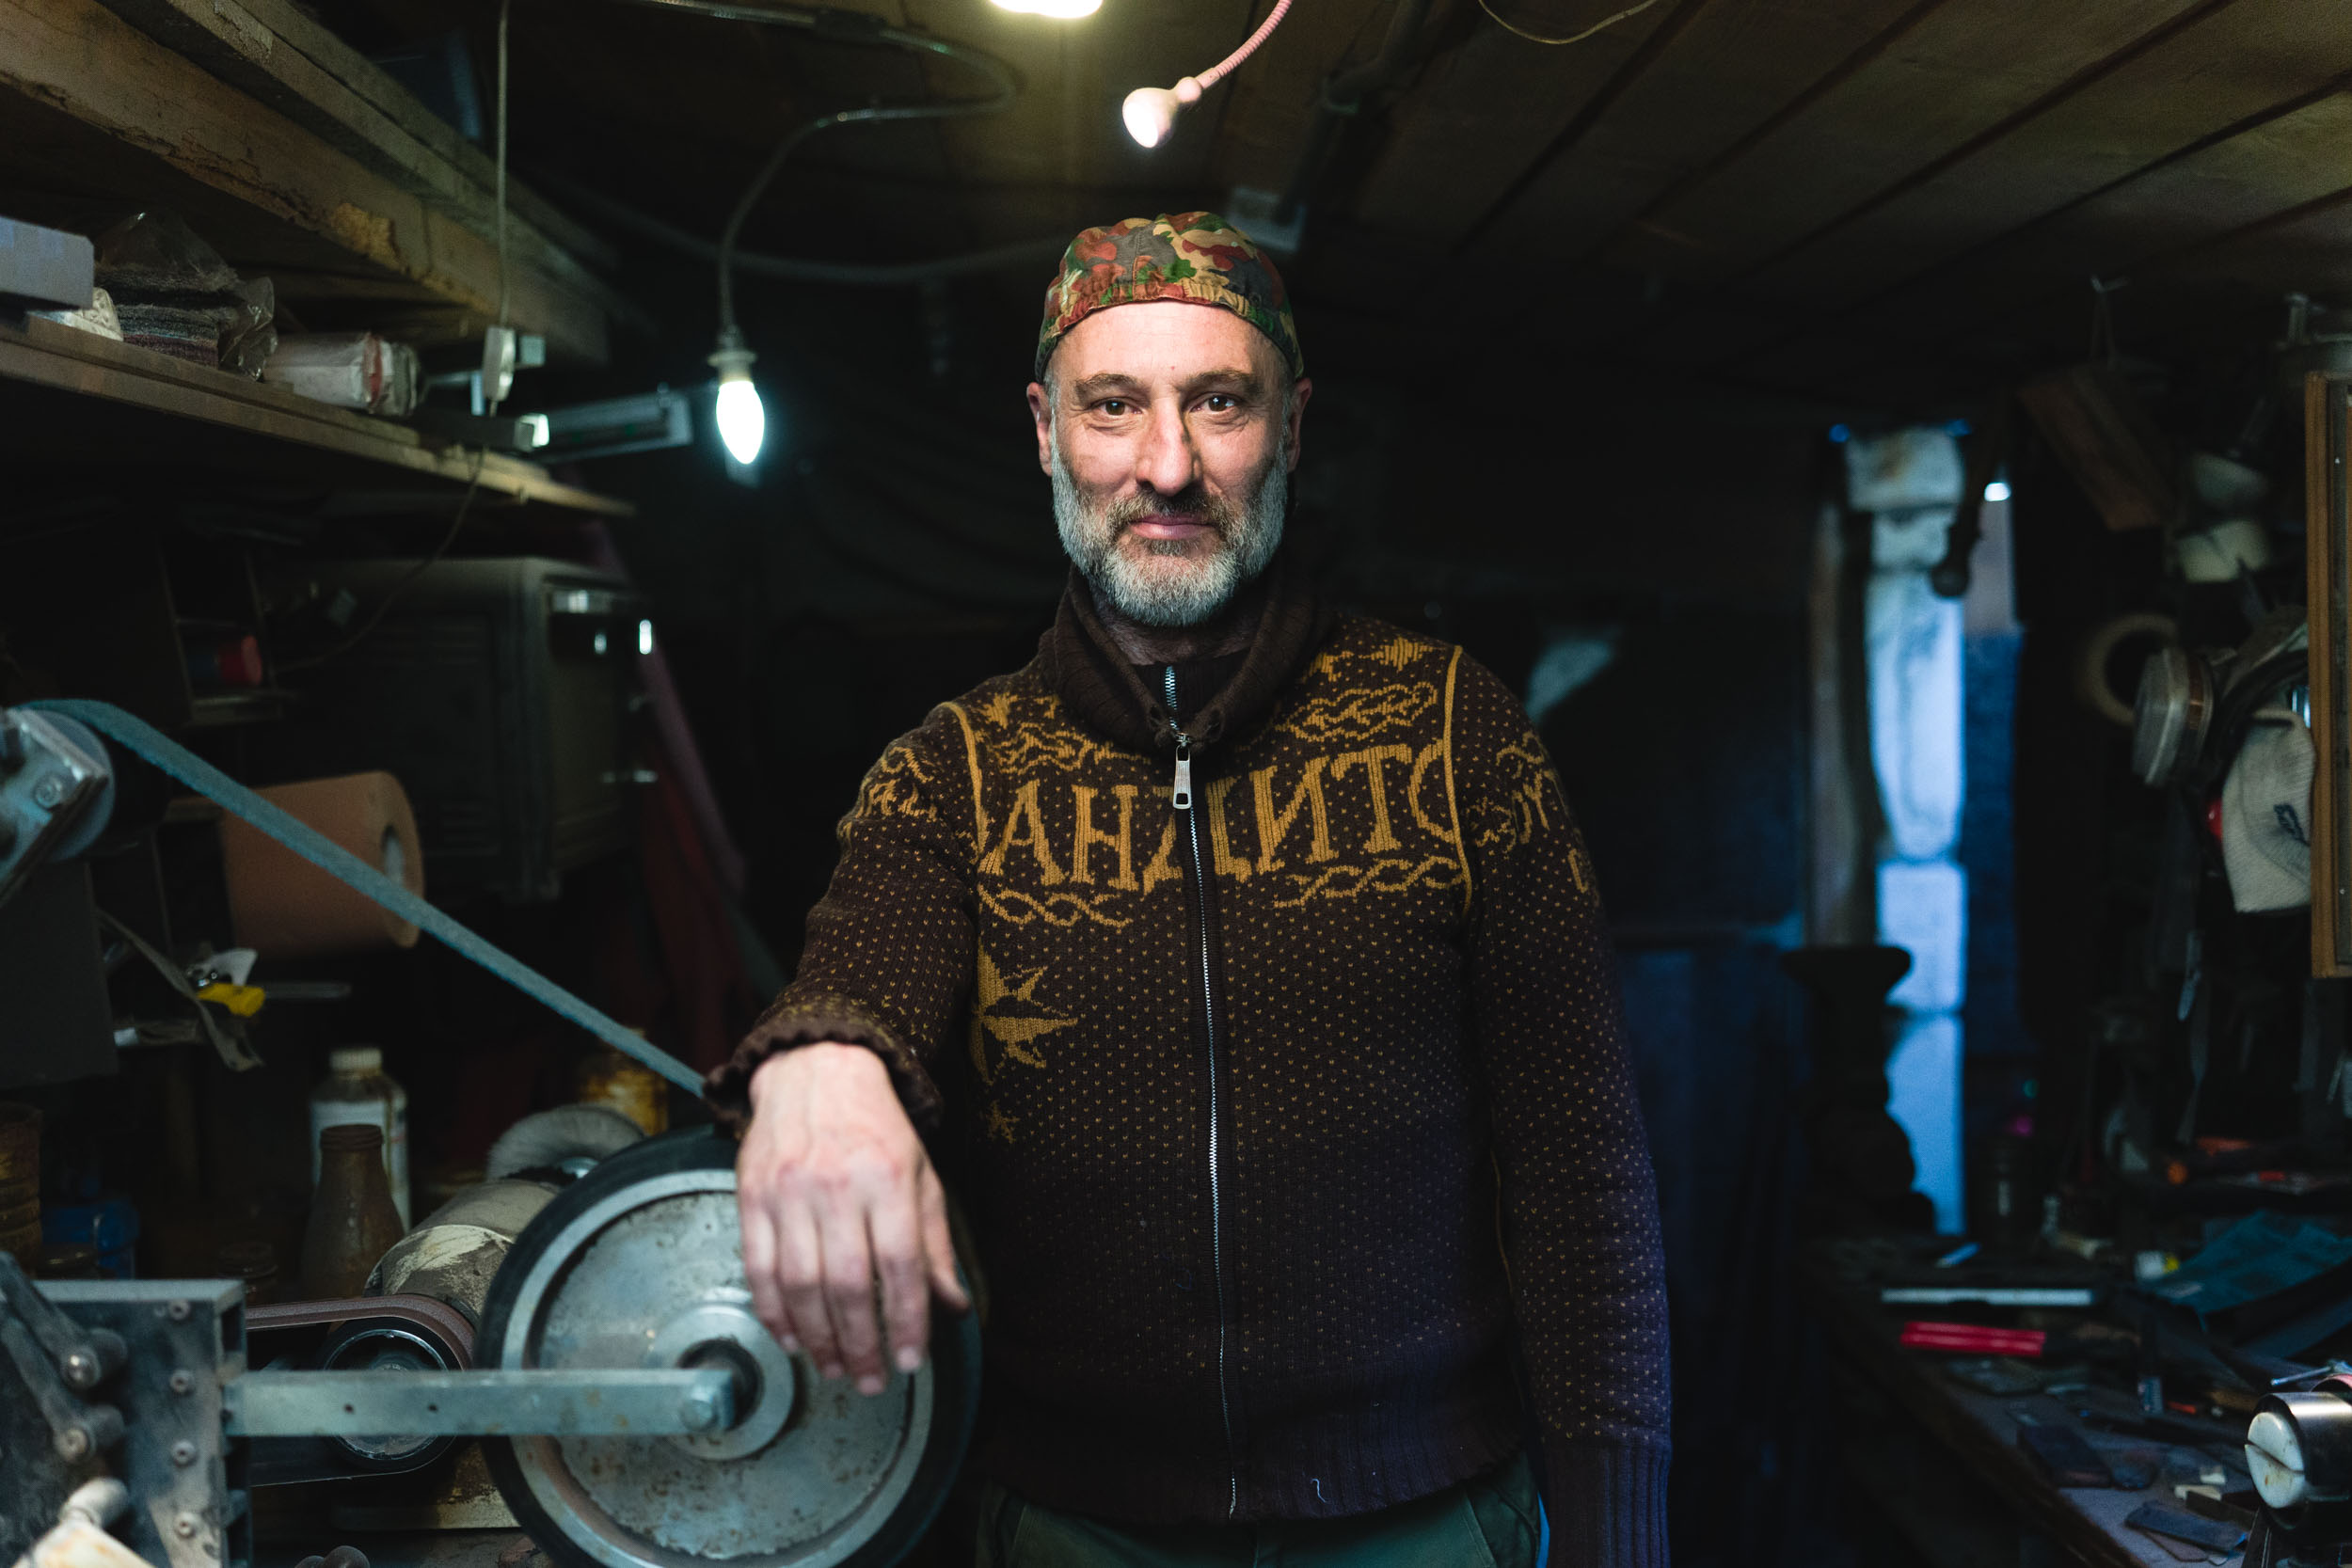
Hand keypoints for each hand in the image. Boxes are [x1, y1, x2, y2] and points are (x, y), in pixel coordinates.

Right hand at [736, 1043, 969, 1394]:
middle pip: (845, 1284)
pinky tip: (793, 1339)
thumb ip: (934, 1244)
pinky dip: (774, 1312)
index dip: (904, 1320)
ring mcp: (788, 1192)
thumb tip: (952, 1308)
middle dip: (860, 1343)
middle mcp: (836, 1187)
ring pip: (798, 1284)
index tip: (909, 1362)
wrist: (816, 1069)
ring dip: (818, 1338)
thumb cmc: (877, 1128)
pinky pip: (757, 1268)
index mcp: (888, 1180)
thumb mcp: (921, 1175)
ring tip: (836, 1368)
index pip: (899, 1265)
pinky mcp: (751, 1197)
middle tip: (870, 1381)